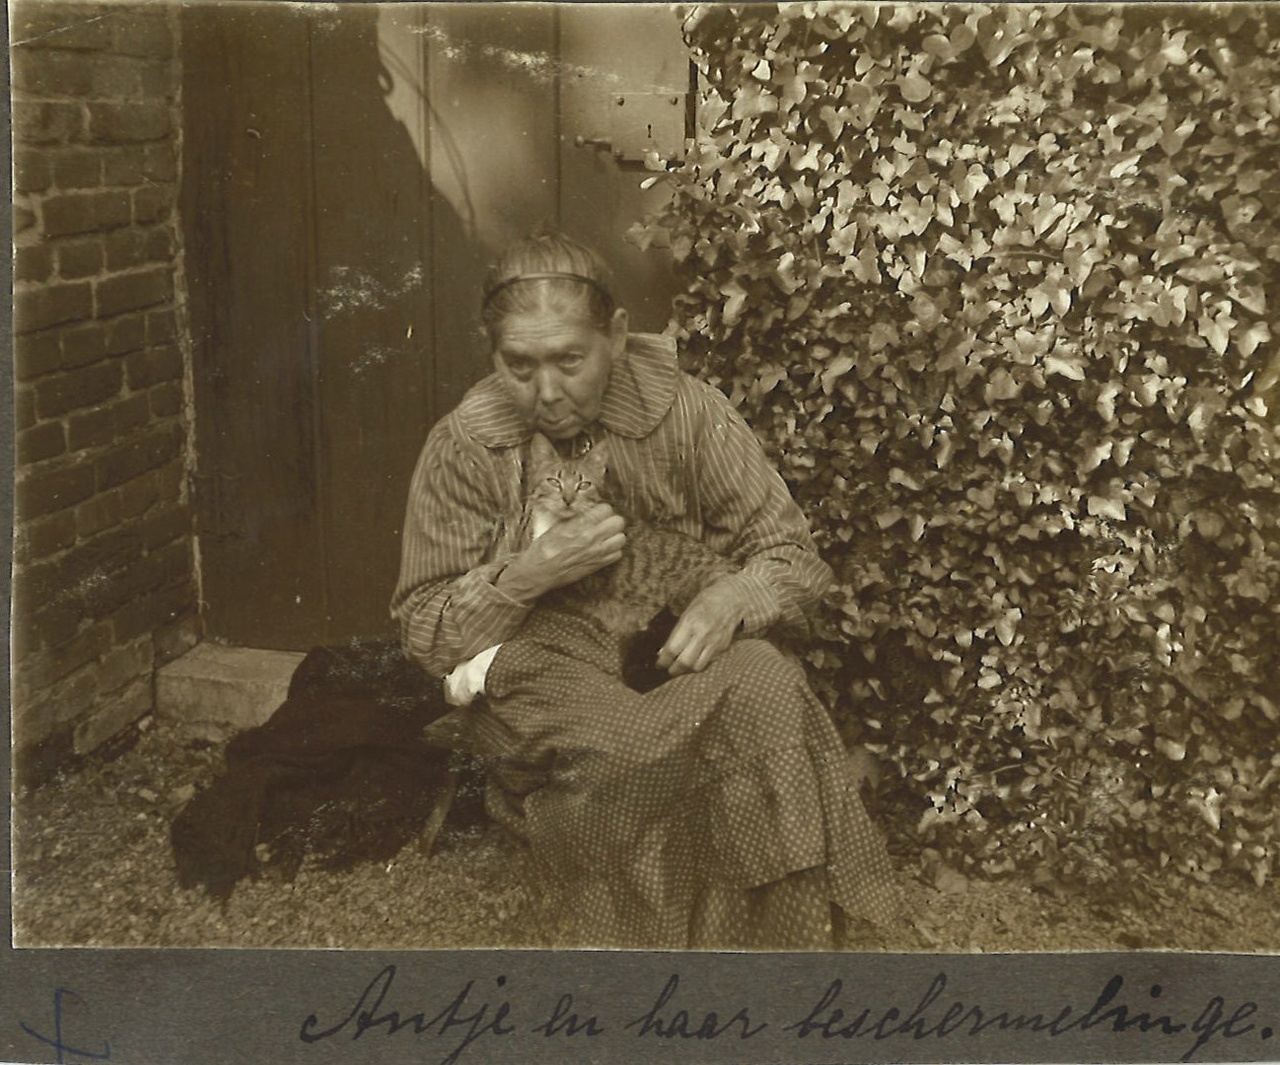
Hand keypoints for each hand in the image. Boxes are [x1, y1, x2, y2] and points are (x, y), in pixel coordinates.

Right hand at [497, 503, 625, 600]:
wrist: (540, 571)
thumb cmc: (544, 548)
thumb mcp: (557, 525)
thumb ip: (576, 517)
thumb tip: (588, 510)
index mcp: (579, 525)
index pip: (606, 509)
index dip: (601, 509)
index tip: (597, 512)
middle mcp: (591, 538)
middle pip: (618, 522)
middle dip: (611, 520)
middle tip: (604, 522)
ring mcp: (597, 552)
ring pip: (622, 538)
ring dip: (615, 535)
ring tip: (605, 535)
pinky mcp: (598, 565)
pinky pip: (618, 554)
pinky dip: (613, 550)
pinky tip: (603, 548)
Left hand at [656, 578, 748, 675]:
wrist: (732, 599)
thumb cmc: (705, 602)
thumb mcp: (687, 612)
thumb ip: (676, 632)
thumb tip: (663, 651)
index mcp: (689, 622)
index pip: (672, 649)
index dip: (663, 660)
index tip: (659, 664)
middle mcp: (702, 634)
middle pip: (684, 662)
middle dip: (674, 670)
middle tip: (669, 670)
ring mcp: (714, 642)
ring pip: (697, 666)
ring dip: (687, 670)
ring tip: (681, 668)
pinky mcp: (723, 647)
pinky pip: (708, 662)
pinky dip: (699, 664)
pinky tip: (695, 660)